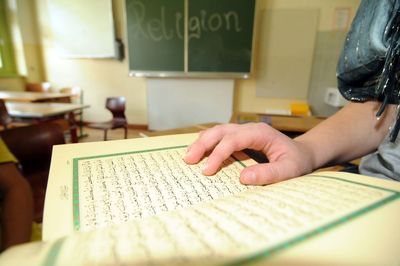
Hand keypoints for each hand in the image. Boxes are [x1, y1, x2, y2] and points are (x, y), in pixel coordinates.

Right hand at [184, 123, 314, 184]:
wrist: (302, 154)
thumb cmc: (296, 161)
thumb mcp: (289, 170)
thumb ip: (269, 173)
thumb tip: (243, 178)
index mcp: (260, 133)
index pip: (233, 139)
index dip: (218, 153)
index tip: (208, 171)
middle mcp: (249, 128)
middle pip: (220, 131)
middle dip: (203, 144)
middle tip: (189, 160)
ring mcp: (244, 131)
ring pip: (217, 131)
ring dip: (202, 142)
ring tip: (188, 157)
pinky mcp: (241, 138)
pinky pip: (221, 137)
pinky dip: (208, 143)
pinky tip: (199, 153)